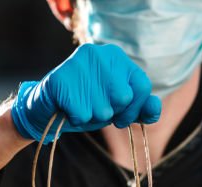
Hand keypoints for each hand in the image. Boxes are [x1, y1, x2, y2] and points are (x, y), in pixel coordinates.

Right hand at [11, 43, 161, 141]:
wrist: (47, 108)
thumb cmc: (87, 105)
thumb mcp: (118, 107)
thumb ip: (140, 108)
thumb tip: (154, 108)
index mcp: (116, 56)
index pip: (142, 85)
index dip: (134, 108)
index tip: (121, 115)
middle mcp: (99, 53)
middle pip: (124, 97)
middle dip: (112, 113)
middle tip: (97, 109)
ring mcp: (79, 63)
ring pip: (103, 108)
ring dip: (93, 117)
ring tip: (81, 106)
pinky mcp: (61, 79)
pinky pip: (83, 113)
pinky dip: (77, 118)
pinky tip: (69, 108)